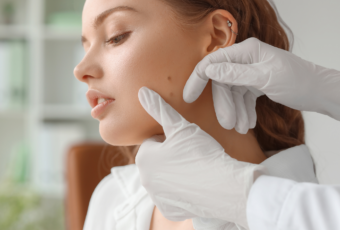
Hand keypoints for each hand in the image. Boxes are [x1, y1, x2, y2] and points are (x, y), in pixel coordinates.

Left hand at [136, 87, 265, 228]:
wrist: (223, 186)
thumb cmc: (200, 152)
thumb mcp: (180, 126)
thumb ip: (159, 109)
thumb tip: (142, 92)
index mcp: (144, 158)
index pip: (154, 142)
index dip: (170, 138)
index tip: (185, 141)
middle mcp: (145, 180)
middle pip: (157, 161)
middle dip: (170, 155)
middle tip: (191, 154)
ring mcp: (157, 197)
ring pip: (164, 178)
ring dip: (175, 172)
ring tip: (195, 167)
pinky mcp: (170, 210)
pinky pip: (172, 195)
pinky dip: (181, 190)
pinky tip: (196, 184)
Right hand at [183, 37, 339, 132]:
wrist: (319, 92)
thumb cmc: (298, 81)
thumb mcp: (265, 78)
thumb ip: (235, 73)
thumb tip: (208, 70)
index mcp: (246, 51)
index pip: (213, 63)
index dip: (198, 80)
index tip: (188, 97)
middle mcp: (246, 59)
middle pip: (223, 83)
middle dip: (225, 105)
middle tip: (227, 124)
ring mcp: (250, 71)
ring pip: (232, 93)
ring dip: (235, 111)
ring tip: (242, 128)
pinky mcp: (255, 83)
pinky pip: (242, 98)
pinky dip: (243, 111)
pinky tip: (248, 123)